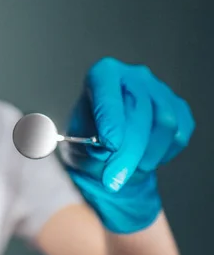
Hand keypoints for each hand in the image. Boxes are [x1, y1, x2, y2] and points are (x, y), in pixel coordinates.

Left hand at [60, 57, 194, 233]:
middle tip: (113, 180)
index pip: (108, 92)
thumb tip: (102, 152)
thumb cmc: (87, 136)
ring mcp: (159, 90)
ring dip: (146, 156)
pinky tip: (143, 160)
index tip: (109, 146)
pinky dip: (162, 154)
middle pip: (139, 112)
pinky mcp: (178, 108)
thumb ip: (86, 146)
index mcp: (103, 74)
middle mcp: (133, 77)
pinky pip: (178, 135)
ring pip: (164, 124)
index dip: (110, 119)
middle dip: (127, 152)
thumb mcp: (75, 141)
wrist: (108, 144)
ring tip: (127, 172)